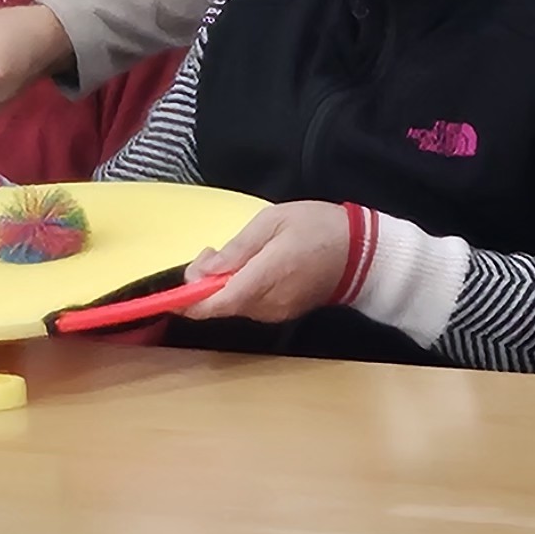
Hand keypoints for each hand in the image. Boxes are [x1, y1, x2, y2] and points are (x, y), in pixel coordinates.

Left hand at [186, 201, 359, 323]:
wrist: (363, 253)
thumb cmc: (318, 227)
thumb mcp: (273, 221)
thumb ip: (238, 248)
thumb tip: (205, 272)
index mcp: (264, 277)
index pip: (216, 303)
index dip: (188, 303)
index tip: (171, 293)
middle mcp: (267, 303)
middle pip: (221, 305)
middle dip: (205, 283)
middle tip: (212, 251)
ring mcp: (277, 311)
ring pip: (234, 306)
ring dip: (223, 285)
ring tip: (234, 255)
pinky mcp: (284, 313)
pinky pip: (250, 305)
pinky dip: (240, 290)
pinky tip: (250, 268)